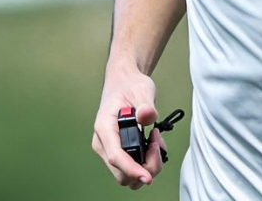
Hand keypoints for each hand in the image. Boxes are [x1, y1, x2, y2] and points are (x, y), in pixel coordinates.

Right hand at [91, 67, 168, 190]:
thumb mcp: (141, 89)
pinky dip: (148, 162)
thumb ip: (146, 104)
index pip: (116, 156)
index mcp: (104, 128)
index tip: (148, 177)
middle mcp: (104, 143)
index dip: (132, 170)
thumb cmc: (129, 86)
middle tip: (157, 143)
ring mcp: (110, 150)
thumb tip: (147, 116)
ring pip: (129, 175)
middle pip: (123, 173)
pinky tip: (154, 144)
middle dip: (146, 166)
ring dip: (149, 165)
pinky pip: (134, 168)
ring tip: (156, 141)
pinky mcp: (119, 153)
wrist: (124, 84)